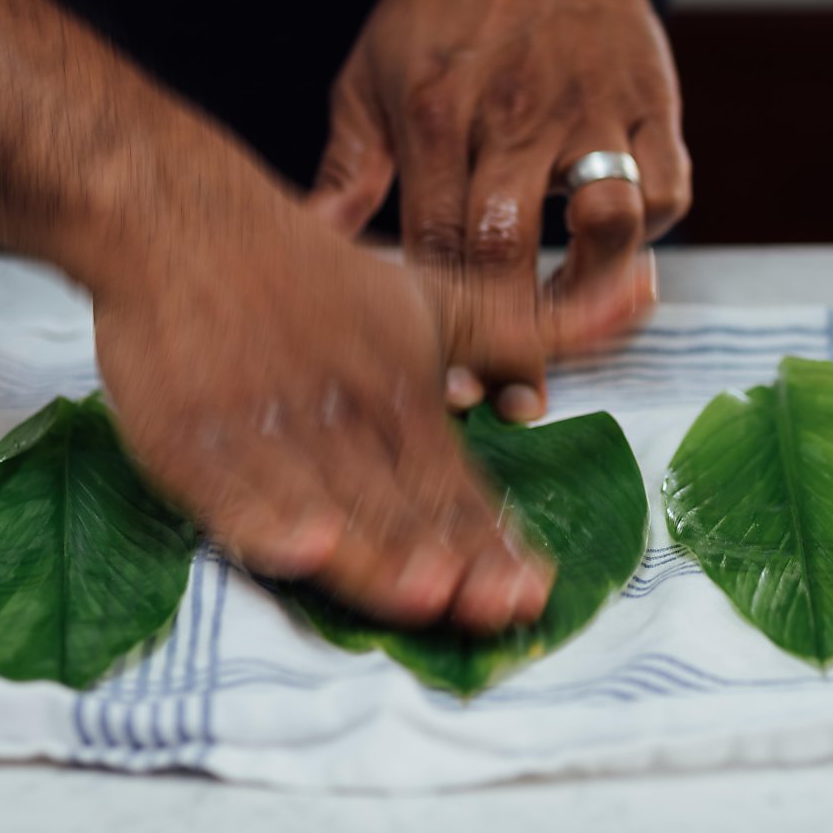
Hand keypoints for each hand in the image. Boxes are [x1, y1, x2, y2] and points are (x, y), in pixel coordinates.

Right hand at [91, 162, 552, 632]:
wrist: (186, 226)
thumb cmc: (321, 278)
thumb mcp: (441, 298)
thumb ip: (538, 325)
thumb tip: (646, 291)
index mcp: (404, 394)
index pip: (457, 489)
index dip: (494, 544)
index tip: (532, 590)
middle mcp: (345, 419)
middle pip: (402, 511)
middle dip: (447, 564)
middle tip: (490, 607)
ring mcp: (269, 432)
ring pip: (329, 511)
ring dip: (374, 556)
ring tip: (421, 594)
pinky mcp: (195, 442)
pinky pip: (231, 495)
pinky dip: (264, 524)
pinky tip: (298, 551)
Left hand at [309, 0, 691, 416]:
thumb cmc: (451, 3)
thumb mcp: (375, 68)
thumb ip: (349, 165)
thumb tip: (308, 245)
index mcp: (437, 112)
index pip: (435, 240)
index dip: (440, 322)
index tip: (444, 387)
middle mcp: (517, 113)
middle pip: (514, 247)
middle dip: (514, 337)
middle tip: (514, 400)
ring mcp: (594, 108)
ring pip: (611, 222)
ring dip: (597, 289)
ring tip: (581, 331)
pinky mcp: (655, 104)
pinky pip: (669, 192)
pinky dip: (651, 234)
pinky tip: (618, 253)